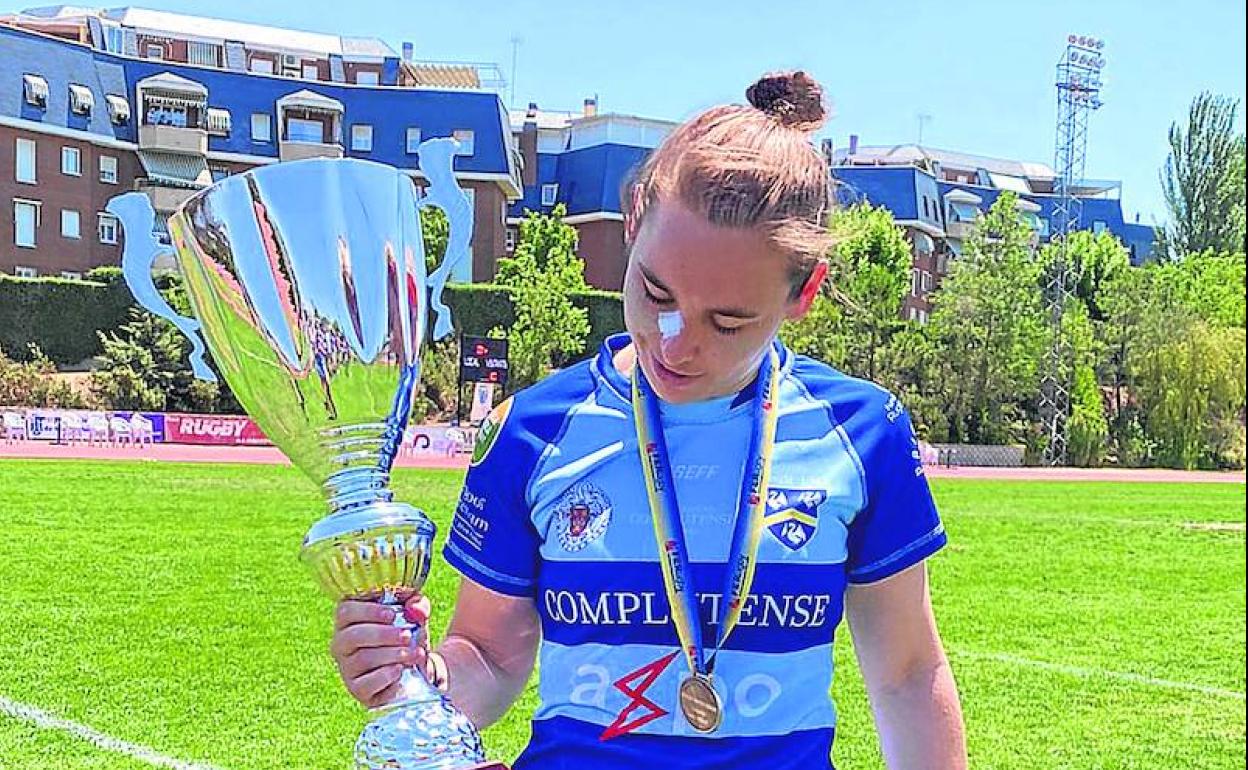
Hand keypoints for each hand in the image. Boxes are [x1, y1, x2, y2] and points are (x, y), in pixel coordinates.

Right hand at [329, 594, 434, 708]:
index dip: (368, 611)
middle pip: (352, 636)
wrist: (415, 667)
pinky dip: (385, 676)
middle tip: (407, 635)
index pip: (345, 611)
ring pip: (363, 659)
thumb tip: (416, 610)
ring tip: (415, 653)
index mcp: (349, 619)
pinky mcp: (358, 690)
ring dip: (392, 654)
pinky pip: (366, 684)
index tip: (392, 614)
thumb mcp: (414, 615)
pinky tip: (400, 669)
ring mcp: (347, 668)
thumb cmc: (407, 634)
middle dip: (383, 635)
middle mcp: (342, 644)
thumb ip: (418, 605)